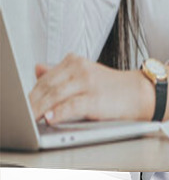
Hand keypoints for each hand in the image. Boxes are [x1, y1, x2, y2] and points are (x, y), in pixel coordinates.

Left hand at [28, 53, 147, 123]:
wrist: (137, 93)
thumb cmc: (109, 87)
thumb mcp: (84, 74)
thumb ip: (60, 72)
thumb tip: (37, 68)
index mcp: (75, 61)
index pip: (45, 78)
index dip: (30, 94)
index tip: (21, 105)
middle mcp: (81, 68)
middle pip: (47, 86)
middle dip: (31, 102)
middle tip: (21, 114)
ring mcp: (88, 82)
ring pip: (55, 95)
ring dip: (39, 109)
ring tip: (29, 118)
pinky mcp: (95, 98)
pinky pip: (72, 105)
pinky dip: (58, 112)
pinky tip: (50, 118)